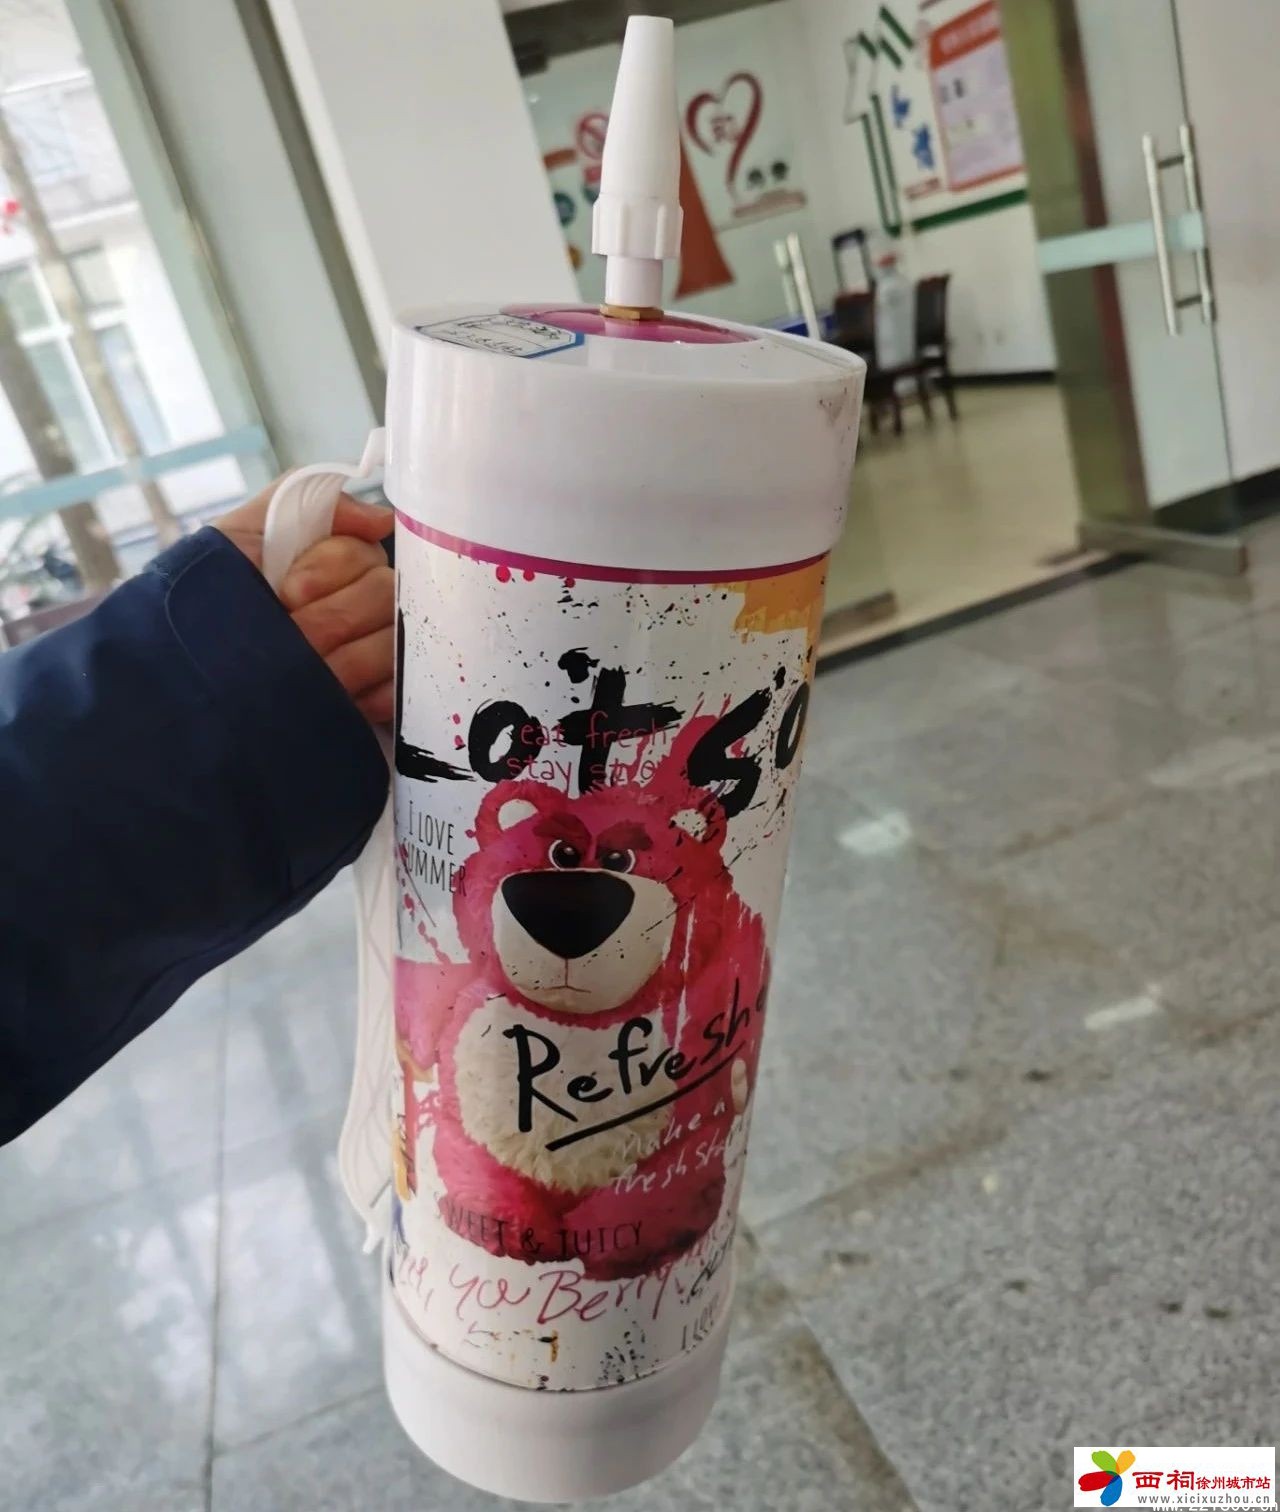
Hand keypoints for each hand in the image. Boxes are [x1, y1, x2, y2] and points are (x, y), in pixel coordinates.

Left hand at [216, 478, 394, 722]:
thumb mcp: (241, 536)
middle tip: (295, 635)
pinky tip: (348, 699)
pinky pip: (400, 692)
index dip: (328, 569)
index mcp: (336, 565)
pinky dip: (377, 696)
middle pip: (386, 597)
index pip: (365, 553)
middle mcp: (362, 605)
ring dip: (351, 660)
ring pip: (394, 645)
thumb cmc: (210, 602)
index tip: (288, 591)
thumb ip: (303, 501)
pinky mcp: (374, 699)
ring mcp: (371, 654)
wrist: (191, 678)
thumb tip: (382, 518)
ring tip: (312, 671)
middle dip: (334, 617)